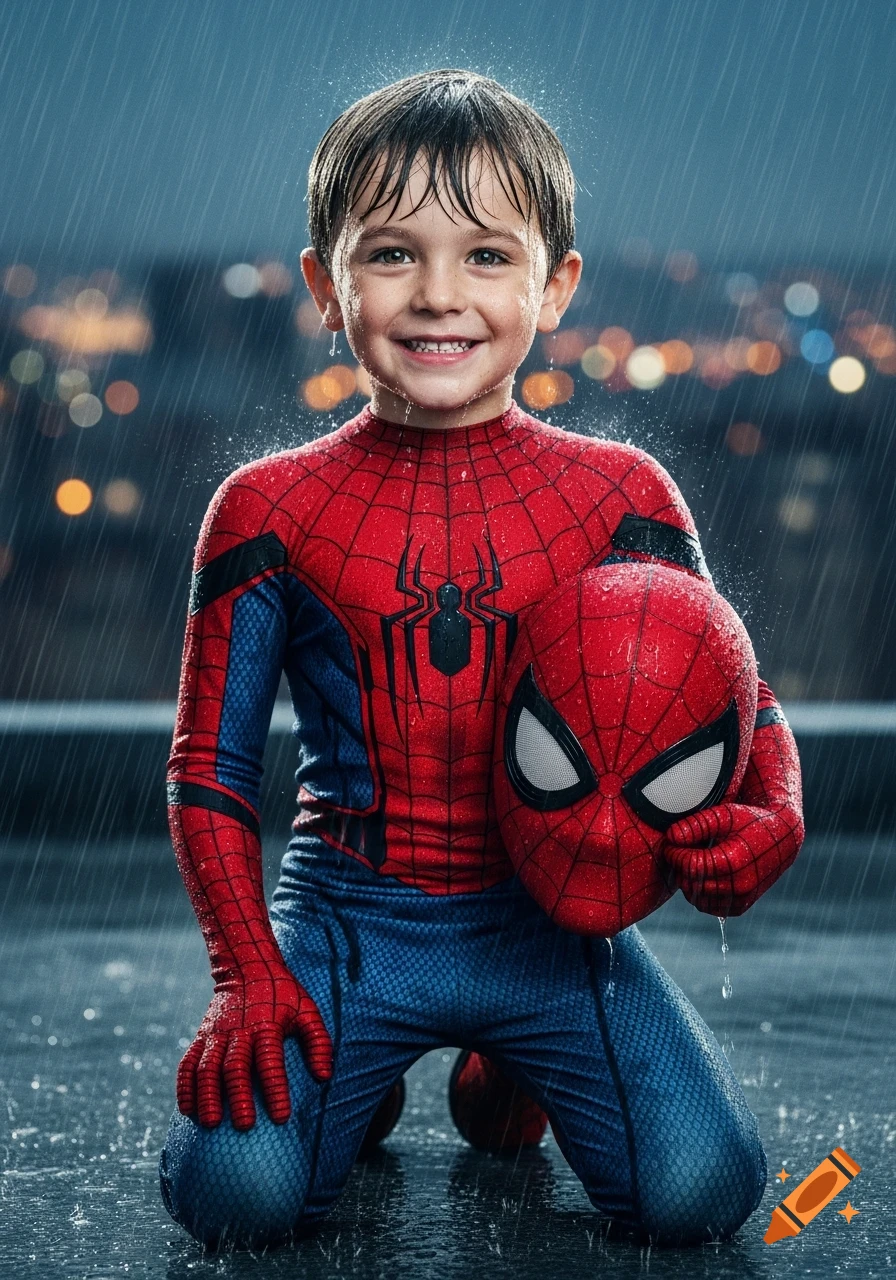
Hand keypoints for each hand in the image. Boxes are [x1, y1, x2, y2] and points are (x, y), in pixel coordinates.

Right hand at [176, 963, 331, 1129]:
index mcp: (267, 1025)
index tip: (281, 1117)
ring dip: (207, 1096)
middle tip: (244, 1126)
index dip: (276, 1089)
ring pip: (207, 1067)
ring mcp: (216, 1034)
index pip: (270, 1061)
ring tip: (210, 1123)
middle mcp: (239, 1031)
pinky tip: (186, 1109)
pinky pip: (188, 1062)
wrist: (248, 965)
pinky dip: (185, 1086)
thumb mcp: (308, 1010)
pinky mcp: (201, 1036)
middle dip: (238, 1098)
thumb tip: (323, 1076)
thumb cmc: (284, 995)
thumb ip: (319, 1042)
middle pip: (235, 1067)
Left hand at [663, 800, 801, 916]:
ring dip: (688, 882)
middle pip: (691, 883)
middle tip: (677, 851)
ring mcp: (741, 899)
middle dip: (679, 867)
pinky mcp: (740, 907)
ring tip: (692, 861)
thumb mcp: (724, 815)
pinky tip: (702, 875)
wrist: (781, 839)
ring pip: (697, 899)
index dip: (674, 854)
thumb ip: (696, 825)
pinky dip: (700, 894)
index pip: (691, 865)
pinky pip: (709, 907)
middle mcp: (739, 885)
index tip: (670, 844)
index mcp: (734, 861)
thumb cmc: (750, 822)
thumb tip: (671, 837)